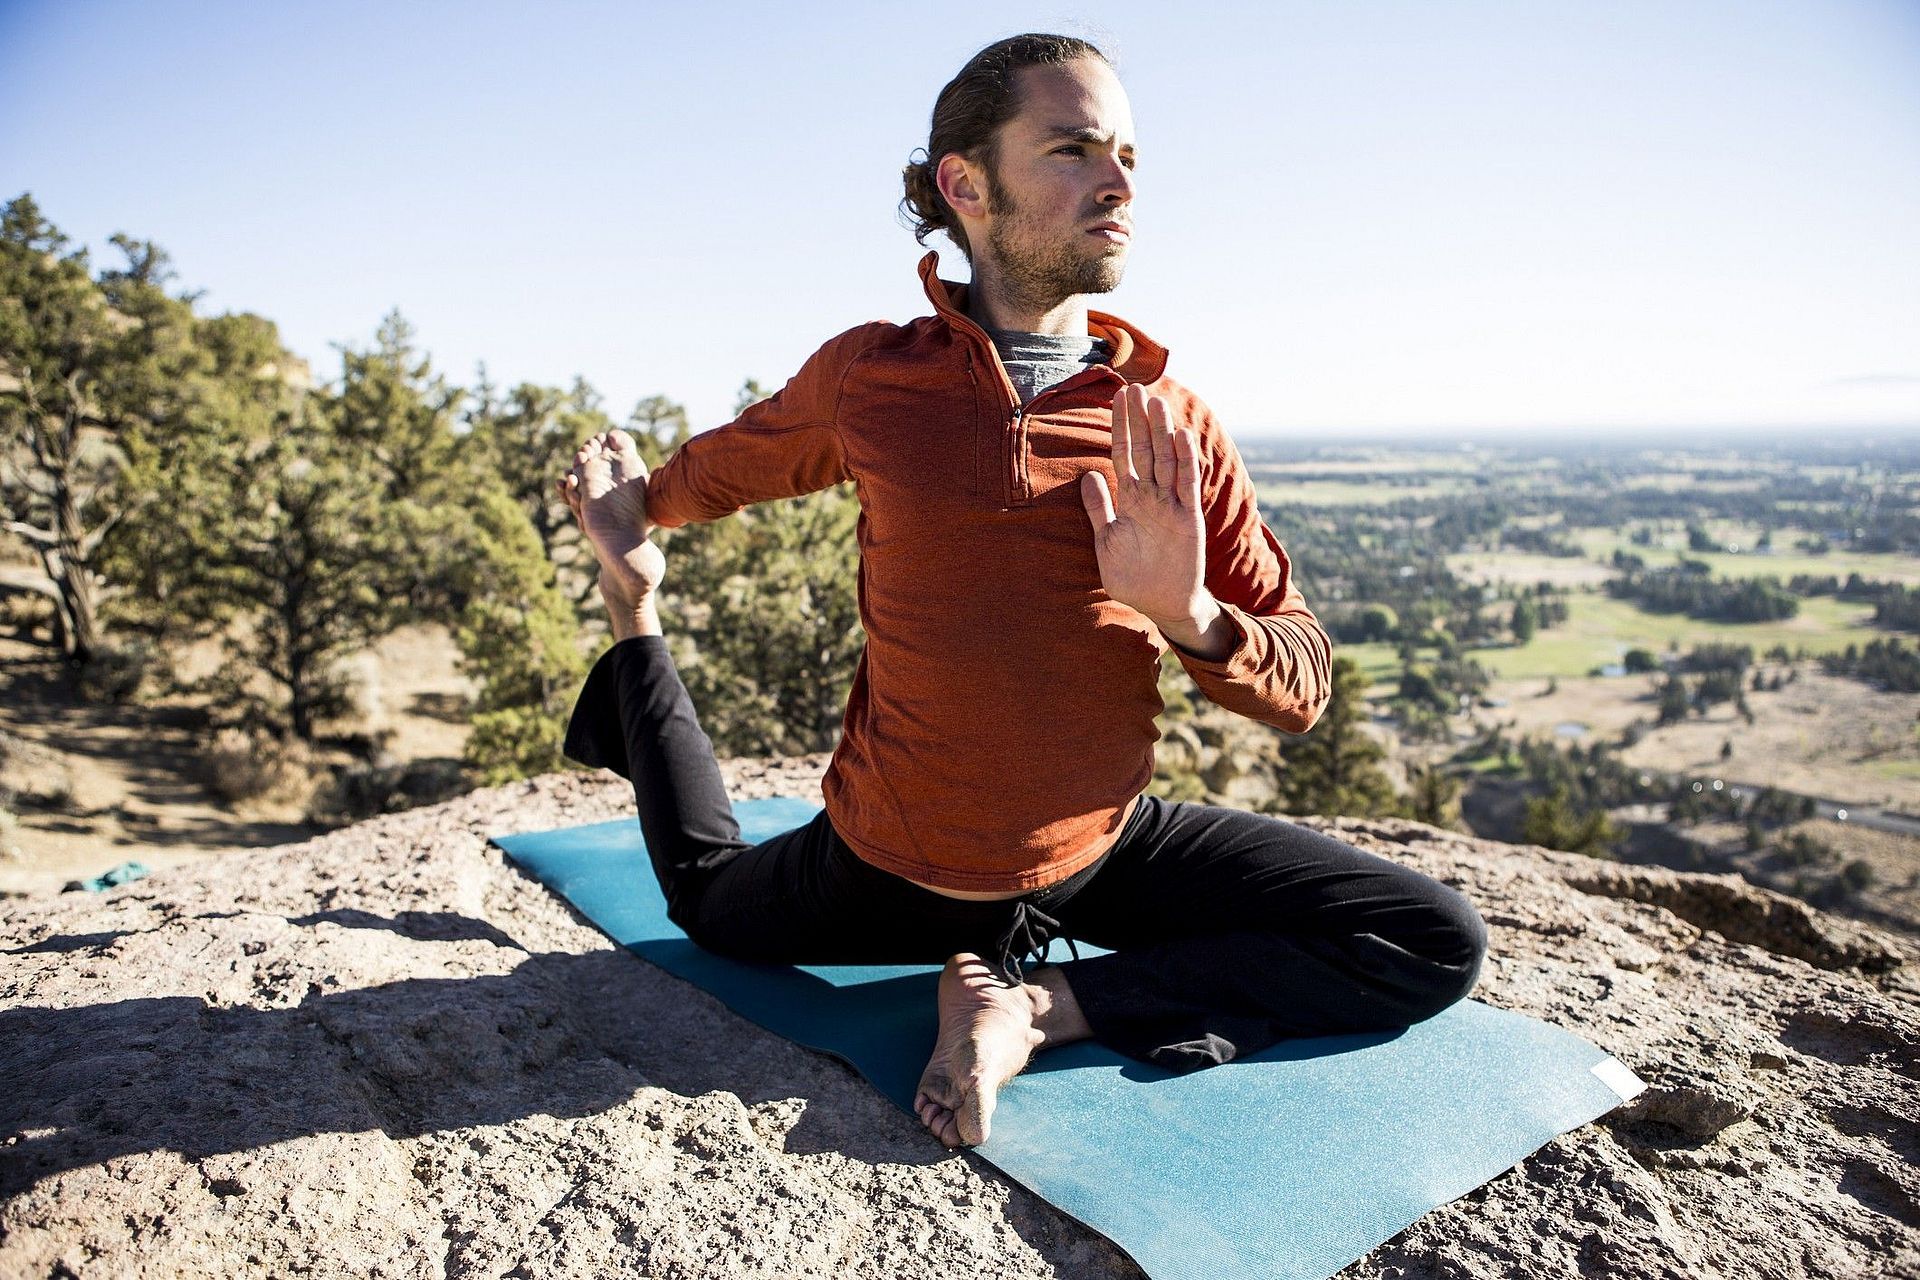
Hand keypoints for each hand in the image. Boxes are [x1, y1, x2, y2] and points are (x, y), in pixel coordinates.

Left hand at [1079, 384, 1206, 626]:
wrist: (1163, 604)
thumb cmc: (1134, 576)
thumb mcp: (1106, 541)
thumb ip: (1098, 510)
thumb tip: (1088, 475)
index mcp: (1131, 500)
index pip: (1124, 454)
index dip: (1121, 427)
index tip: (1117, 397)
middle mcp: (1152, 497)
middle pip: (1146, 450)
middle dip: (1139, 420)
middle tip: (1134, 387)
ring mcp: (1171, 506)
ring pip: (1167, 461)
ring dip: (1162, 432)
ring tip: (1155, 402)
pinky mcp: (1189, 520)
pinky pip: (1186, 486)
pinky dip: (1185, 462)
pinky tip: (1181, 437)